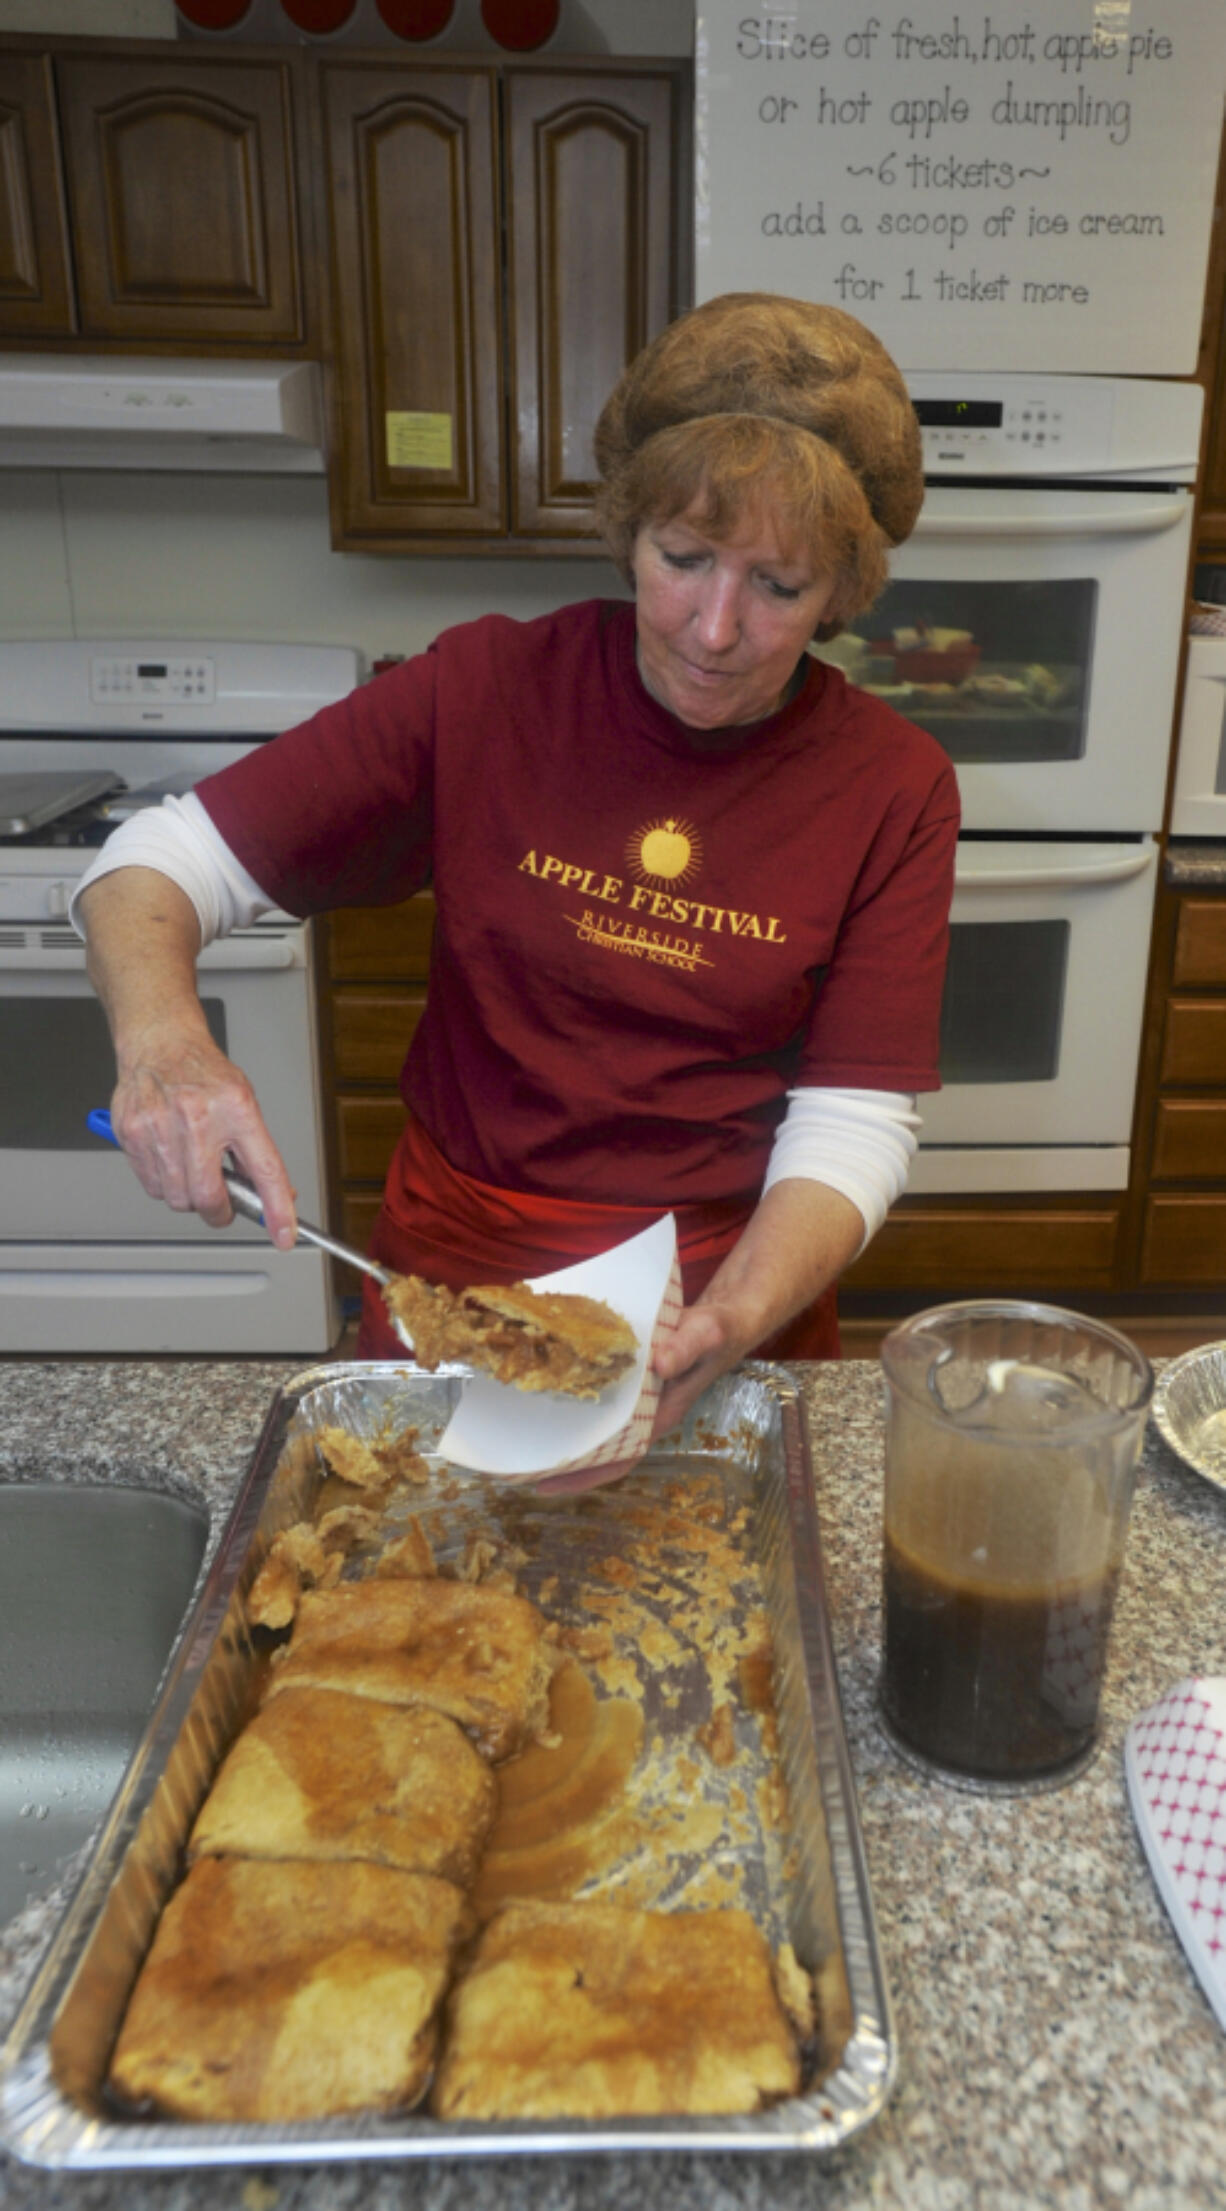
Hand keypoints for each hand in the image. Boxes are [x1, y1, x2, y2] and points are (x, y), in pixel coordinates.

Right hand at [109, 1030, 297, 1248]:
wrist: (161, 1042)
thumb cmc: (204, 1074)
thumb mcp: (244, 1103)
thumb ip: (256, 1152)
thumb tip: (272, 1198)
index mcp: (236, 1108)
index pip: (265, 1171)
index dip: (277, 1210)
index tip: (284, 1236)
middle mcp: (197, 1116)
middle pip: (208, 1197)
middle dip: (218, 1211)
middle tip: (222, 1203)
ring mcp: (159, 1125)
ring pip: (177, 1197)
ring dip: (188, 1195)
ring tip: (191, 1164)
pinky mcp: (131, 1133)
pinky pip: (151, 1185)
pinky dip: (163, 1182)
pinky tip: (168, 1155)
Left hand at [532, 1308, 741, 1498]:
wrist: (725, 1320)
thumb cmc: (719, 1332)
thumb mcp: (705, 1334)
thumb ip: (684, 1347)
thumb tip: (657, 1363)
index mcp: (660, 1415)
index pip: (619, 1457)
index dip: (584, 1475)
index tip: (547, 1484)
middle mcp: (645, 1414)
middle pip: (601, 1449)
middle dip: (563, 1460)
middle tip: (518, 1463)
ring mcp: (637, 1399)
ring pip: (597, 1426)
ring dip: (565, 1432)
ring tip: (521, 1434)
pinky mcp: (630, 1380)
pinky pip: (598, 1399)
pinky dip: (575, 1399)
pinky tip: (547, 1389)